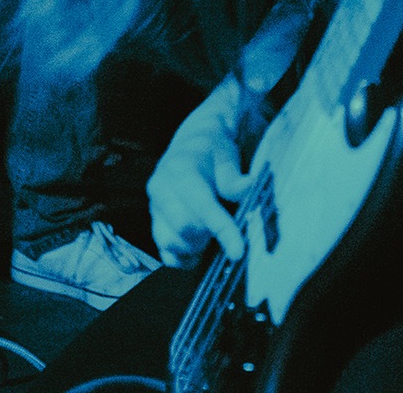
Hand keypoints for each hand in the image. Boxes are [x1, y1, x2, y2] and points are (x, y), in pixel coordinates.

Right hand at [146, 82, 252, 268]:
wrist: (192, 144)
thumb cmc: (212, 150)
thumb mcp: (226, 154)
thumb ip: (232, 175)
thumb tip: (247, 186)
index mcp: (180, 170)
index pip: (202, 205)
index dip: (222, 229)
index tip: (238, 252)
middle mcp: (161, 190)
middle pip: (184, 228)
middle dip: (209, 237)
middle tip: (227, 232)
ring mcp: (155, 208)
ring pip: (171, 242)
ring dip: (196, 248)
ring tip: (213, 238)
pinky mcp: (156, 223)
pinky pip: (164, 251)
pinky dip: (183, 259)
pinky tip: (200, 253)